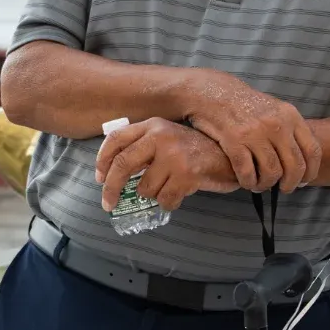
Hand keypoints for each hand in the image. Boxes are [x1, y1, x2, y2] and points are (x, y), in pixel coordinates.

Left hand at [94, 118, 240, 211]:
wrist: (230, 156)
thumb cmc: (196, 150)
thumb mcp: (168, 138)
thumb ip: (145, 147)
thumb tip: (113, 172)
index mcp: (153, 125)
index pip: (116, 139)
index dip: (102, 160)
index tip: (99, 177)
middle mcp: (161, 136)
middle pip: (123, 165)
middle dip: (111, 188)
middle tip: (108, 203)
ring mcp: (174, 155)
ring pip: (145, 188)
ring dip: (154, 195)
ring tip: (169, 186)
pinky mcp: (186, 174)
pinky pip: (165, 200)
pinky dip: (169, 203)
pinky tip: (180, 194)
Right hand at [177, 69, 321, 191]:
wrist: (215, 93)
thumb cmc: (247, 105)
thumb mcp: (276, 109)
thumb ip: (291, 131)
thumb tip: (304, 161)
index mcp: (290, 116)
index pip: (312, 150)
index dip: (311, 171)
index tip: (304, 181)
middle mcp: (276, 124)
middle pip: (295, 166)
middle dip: (290, 183)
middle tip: (283, 189)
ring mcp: (255, 132)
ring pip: (272, 172)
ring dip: (266, 185)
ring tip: (260, 185)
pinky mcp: (234, 141)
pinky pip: (247, 172)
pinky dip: (248, 182)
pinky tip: (246, 182)